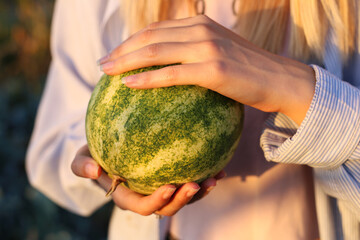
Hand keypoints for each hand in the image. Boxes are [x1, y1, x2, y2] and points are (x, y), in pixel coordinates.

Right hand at [71, 145, 224, 215]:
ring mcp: (160, 189)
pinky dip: (205, 177)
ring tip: (215, 178)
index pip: (142, 205)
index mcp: (126, 196)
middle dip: (182, 201)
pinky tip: (220, 167)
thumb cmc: (95, 153)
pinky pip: (189, 182)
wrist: (109, 148)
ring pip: (182, 198)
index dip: (157, 201)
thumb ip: (82, 165)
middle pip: (167, 207)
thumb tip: (93, 172)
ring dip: (199, 192)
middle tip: (197, 185)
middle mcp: (145, 196)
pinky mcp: (171, 178)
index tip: (170, 187)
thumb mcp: (82, 156)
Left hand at [99, 15, 314, 124]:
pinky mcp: (213, 69)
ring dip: (125, 62)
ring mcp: (207, 48)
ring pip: (155, 51)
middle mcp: (200, 30)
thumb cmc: (248, 71)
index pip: (155, 30)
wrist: (280, 79)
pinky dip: (147, 78)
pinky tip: (129, 84)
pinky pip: (171, 74)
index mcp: (199, 24)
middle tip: (102, 64)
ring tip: (106, 73)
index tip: (114, 54)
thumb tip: (170, 68)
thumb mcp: (219, 52)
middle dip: (121, 50)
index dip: (130, 41)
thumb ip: (194, 53)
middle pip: (149, 37)